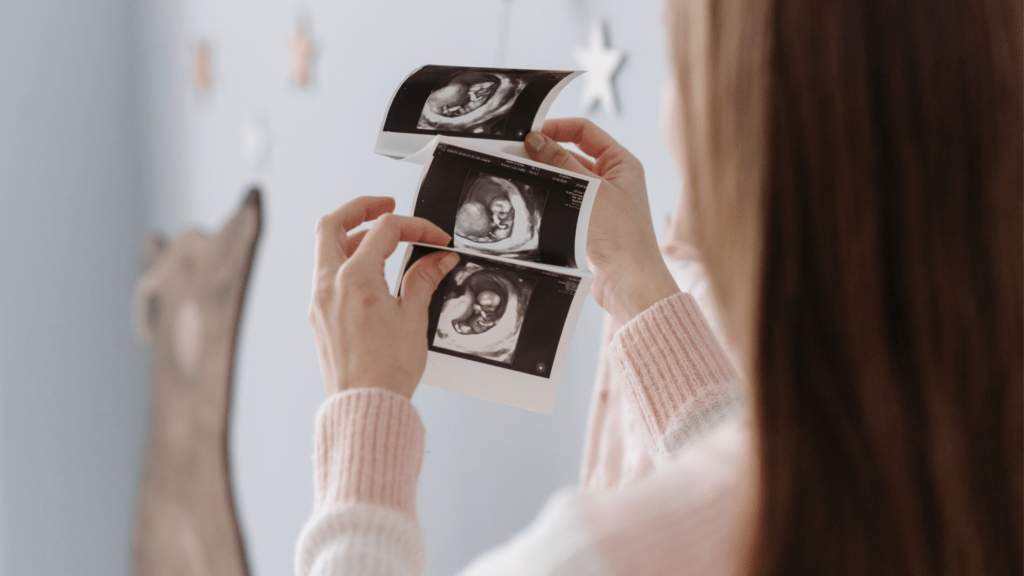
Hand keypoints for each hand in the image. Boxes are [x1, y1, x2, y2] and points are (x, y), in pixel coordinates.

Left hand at [309, 196, 459, 398]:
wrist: (365, 406)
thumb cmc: (387, 371)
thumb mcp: (413, 318)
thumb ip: (423, 280)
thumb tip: (437, 259)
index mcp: (355, 279)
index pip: (385, 230)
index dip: (415, 227)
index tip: (435, 238)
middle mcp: (330, 285)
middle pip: (333, 224)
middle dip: (360, 208)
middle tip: (386, 206)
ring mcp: (319, 300)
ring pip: (325, 248)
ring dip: (352, 236)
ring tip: (380, 241)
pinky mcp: (319, 316)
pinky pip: (326, 274)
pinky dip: (345, 262)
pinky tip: (370, 273)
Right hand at [525, 119, 678, 323]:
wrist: (628, 282)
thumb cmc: (620, 235)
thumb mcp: (588, 191)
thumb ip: (560, 163)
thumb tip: (536, 139)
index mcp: (622, 163)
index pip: (585, 131)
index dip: (557, 128)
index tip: (529, 134)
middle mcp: (613, 179)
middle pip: (572, 154)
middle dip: (545, 153)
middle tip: (516, 155)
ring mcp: (601, 202)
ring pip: (565, 180)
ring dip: (545, 177)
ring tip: (520, 176)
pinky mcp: (589, 224)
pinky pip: (564, 202)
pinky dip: (548, 199)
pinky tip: (531, 199)